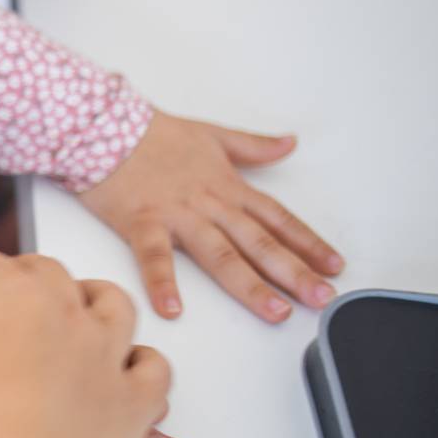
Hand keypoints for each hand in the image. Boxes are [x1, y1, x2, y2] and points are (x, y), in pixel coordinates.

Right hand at [0, 292, 186, 437]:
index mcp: (5, 292)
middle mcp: (64, 310)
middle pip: (52, 278)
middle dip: (28, 287)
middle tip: (5, 313)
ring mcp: (106, 354)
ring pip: (114, 311)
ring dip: (97, 311)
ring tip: (75, 328)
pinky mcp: (132, 404)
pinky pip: (152, 373)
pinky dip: (142, 371)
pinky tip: (125, 376)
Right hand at [79, 110, 343, 322]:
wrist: (104, 125)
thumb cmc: (152, 133)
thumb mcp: (211, 134)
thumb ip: (251, 146)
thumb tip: (288, 143)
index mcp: (227, 186)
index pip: (277, 219)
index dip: (307, 243)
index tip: (333, 266)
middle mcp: (210, 204)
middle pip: (259, 242)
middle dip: (294, 272)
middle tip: (322, 298)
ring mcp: (177, 215)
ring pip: (221, 254)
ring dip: (250, 284)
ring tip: (275, 311)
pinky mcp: (141, 222)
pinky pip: (154, 257)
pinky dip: (162, 283)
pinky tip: (173, 310)